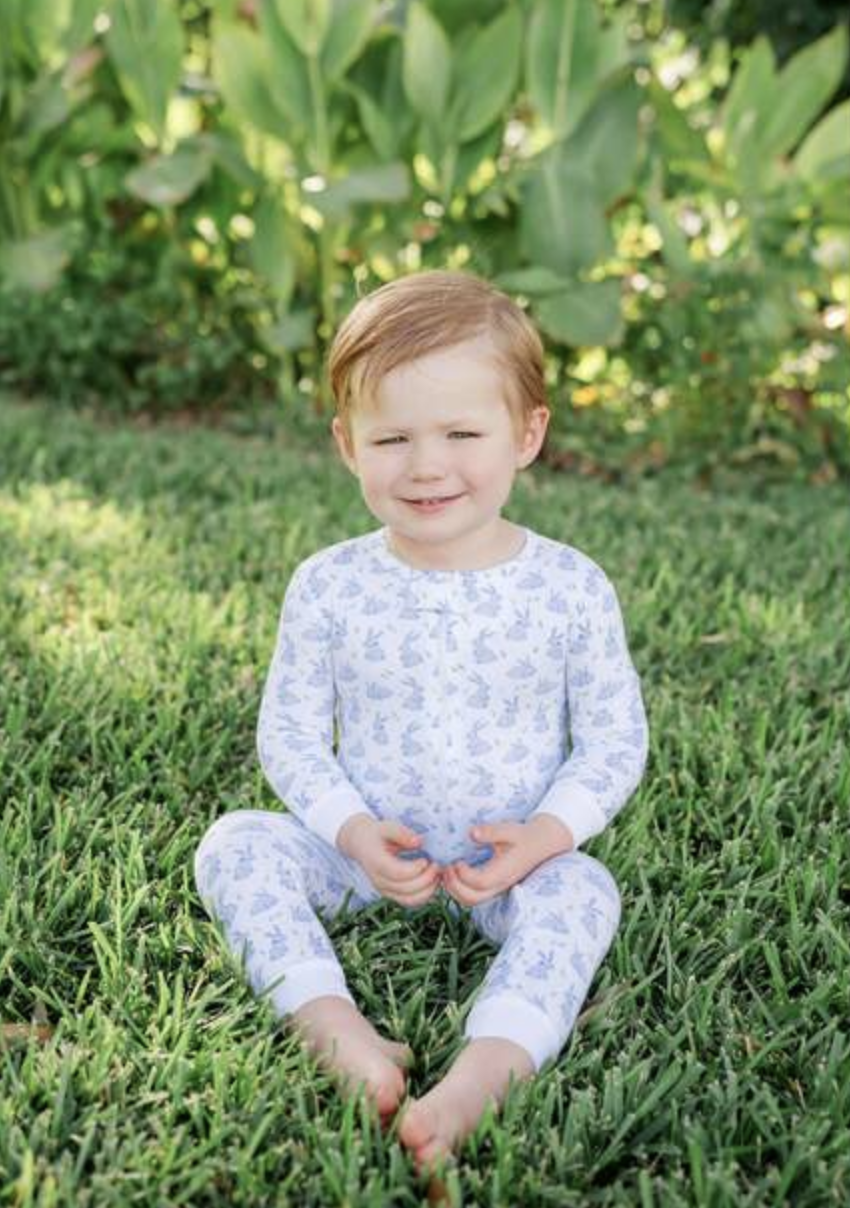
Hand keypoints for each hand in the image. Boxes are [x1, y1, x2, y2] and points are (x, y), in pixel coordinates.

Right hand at [337, 815, 441, 907]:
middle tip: (437, 866)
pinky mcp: (391, 894)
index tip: (427, 859)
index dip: (416, 869)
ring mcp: (385, 890)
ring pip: (410, 900)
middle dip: (427, 879)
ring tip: (437, 875)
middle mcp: (379, 881)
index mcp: (376, 863)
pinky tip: (432, 882)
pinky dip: (425, 895)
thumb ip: (402, 833)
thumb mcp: (387, 827)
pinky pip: (410, 902)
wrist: (361, 844)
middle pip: (406, 889)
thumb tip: (419, 842)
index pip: (398, 873)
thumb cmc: (377, 834)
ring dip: (428, 890)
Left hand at [441, 817, 573, 907]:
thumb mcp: (510, 829)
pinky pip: (473, 896)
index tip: (456, 861)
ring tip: (447, 871)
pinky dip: (459, 889)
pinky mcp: (493, 886)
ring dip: (454, 890)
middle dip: (454, 886)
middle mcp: (500, 884)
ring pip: (471, 900)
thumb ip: (492, 831)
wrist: (541, 844)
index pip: (480, 882)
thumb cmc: (524, 836)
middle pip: (473, 898)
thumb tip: (472, 833)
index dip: (464, 875)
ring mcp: (497, 887)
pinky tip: (453, 873)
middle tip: (446, 868)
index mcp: (504, 872)